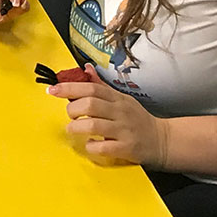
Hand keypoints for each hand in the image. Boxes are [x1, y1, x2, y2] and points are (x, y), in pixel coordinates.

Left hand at [46, 66, 169, 167]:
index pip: (91, 88)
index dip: (69, 88)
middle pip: (90, 104)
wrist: (163, 140)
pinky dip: (91, 146)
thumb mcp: (121, 99)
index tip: (53, 89)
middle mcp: (120, 112)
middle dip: (72, 109)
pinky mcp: (126, 148)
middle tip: (70, 115)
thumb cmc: (137, 119)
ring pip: (93, 125)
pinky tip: (90, 144)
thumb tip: (86, 68)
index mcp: (117, 98)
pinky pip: (102, 147)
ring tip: (74, 129)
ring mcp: (124, 130)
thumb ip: (101, 86)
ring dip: (77, 127)